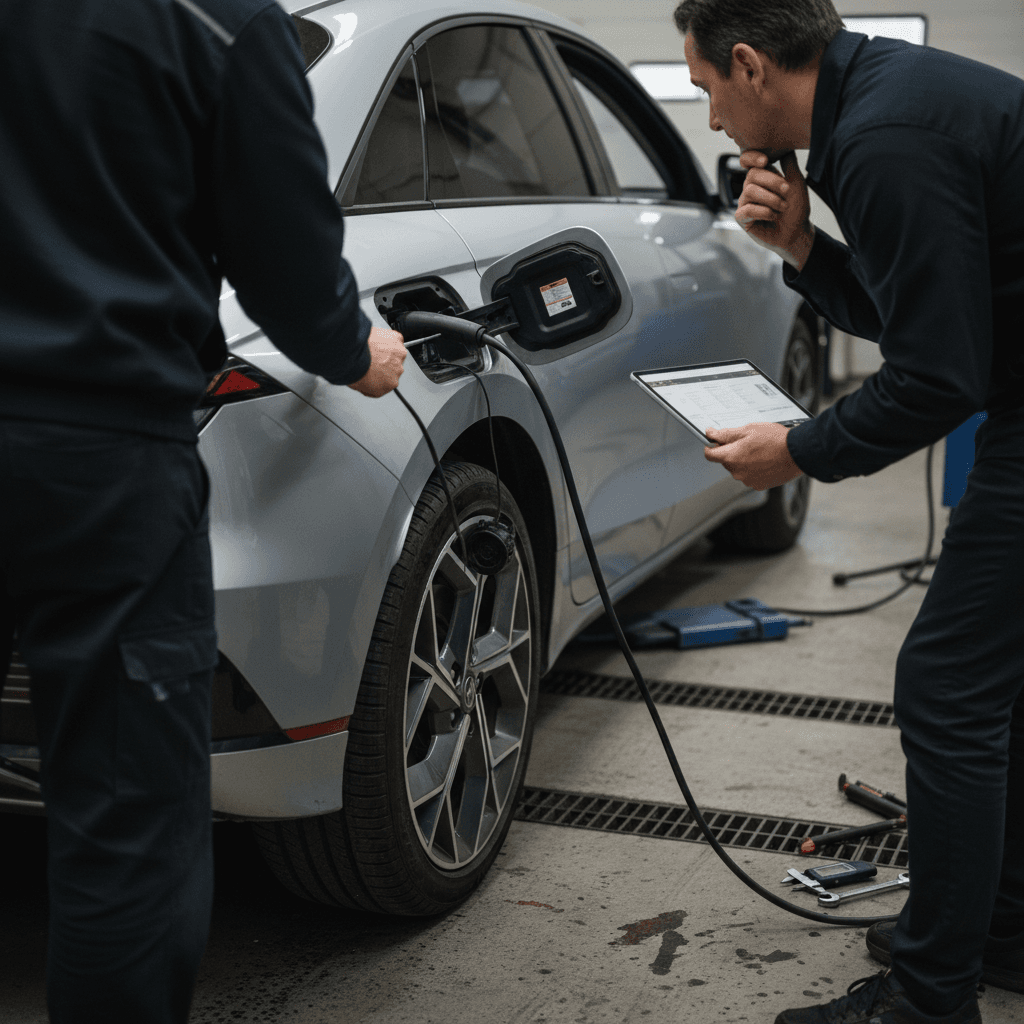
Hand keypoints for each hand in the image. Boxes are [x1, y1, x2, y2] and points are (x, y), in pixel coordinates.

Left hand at [348, 326, 406, 397]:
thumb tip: (371, 384)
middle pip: (393, 365)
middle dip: (384, 361)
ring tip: (372, 348)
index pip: (390, 379)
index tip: (374, 369)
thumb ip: (373, 387)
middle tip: (371, 358)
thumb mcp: (362, 388)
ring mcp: (399, 354)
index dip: (380, 373)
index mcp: (392, 383)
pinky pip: (395, 338)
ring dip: (386, 350)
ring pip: (395, 352)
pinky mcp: (397, 339)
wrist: (352, 352)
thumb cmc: (354, 370)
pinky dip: (387, 338)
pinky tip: (376, 340)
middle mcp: (398, 370)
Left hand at [704, 422, 802, 490]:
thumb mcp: (748, 430)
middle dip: (732, 452)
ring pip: (739, 469)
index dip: (712, 446)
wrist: (798, 452)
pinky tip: (766, 460)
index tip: (716, 442)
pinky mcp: (758, 485)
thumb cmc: (775, 440)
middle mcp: (736, 472)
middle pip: (726, 461)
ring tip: (760, 451)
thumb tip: (711, 434)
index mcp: (731, 457)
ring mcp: (747, 480)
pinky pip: (750, 476)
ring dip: (744, 461)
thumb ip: (726, 434)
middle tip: (748, 442)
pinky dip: (755, 469)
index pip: (710, 454)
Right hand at [735, 151, 814, 271]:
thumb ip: (789, 165)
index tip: (765, 161)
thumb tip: (786, 146)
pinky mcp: (742, 219)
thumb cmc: (796, 209)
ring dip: (771, 199)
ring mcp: (744, 203)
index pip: (746, 161)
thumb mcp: (796, 182)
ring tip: (782, 207)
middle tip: (786, 191)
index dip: (751, 157)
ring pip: (749, 191)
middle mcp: (750, 188)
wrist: (796, 232)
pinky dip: (764, 212)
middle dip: (772, 182)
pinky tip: (773, 216)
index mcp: (761, 177)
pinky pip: (747, 209)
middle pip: (752, 175)